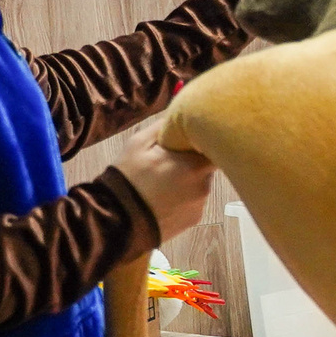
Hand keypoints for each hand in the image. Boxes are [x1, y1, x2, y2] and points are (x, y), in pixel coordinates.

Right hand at [116, 121, 216, 241]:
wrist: (119, 222)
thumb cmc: (127, 179)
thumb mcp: (138, 144)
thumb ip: (164, 127)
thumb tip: (180, 114)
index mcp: (194, 164)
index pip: (217, 145)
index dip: (205, 140)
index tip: (192, 137)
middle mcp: (204, 185)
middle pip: (210, 164)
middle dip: (196, 159)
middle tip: (172, 159)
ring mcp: (201, 203)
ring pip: (203, 182)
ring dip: (190, 178)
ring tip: (164, 181)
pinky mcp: (196, 218)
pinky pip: (196, 199)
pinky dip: (186, 195)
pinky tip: (165, 197)